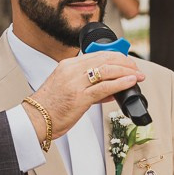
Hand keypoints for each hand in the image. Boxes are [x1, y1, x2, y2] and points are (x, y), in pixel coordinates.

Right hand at [25, 52, 143, 141]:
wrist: (35, 120)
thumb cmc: (50, 107)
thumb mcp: (68, 89)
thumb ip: (88, 87)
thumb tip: (110, 91)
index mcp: (68, 65)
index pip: (98, 54)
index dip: (117, 56)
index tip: (127, 62)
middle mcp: (72, 70)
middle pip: (105, 59)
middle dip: (125, 62)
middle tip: (136, 68)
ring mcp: (75, 83)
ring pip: (108, 70)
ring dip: (127, 72)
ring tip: (138, 76)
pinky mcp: (80, 97)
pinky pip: (105, 87)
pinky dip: (121, 83)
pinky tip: (130, 83)